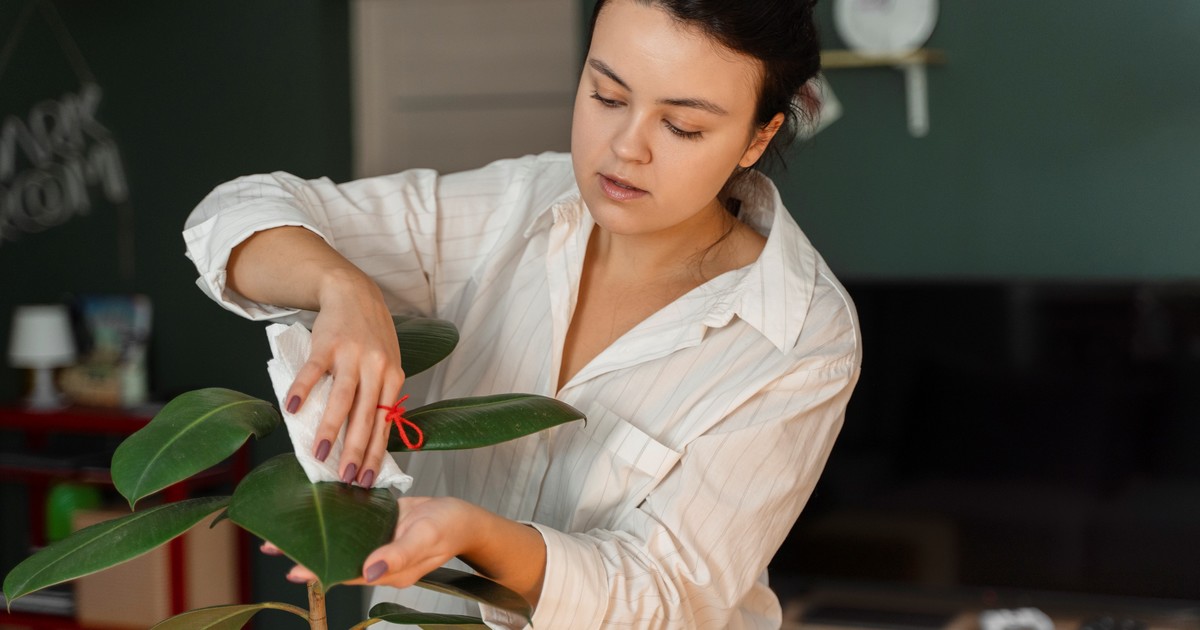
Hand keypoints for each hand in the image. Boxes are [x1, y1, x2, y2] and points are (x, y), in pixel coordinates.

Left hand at [276, 497, 474, 586]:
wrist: (465, 517)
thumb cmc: (450, 527)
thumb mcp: (426, 538)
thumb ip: (399, 555)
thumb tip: (370, 571)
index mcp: (388, 571)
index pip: (346, 573)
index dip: (319, 571)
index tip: (293, 569)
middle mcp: (378, 560)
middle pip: (337, 559)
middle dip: (306, 553)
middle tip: (273, 545)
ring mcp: (377, 542)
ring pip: (341, 541)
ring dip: (315, 536)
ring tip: (285, 529)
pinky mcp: (379, 525)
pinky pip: (353, 523)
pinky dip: (334, 518)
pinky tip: (316, 510)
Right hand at [285, 268, 403, 486]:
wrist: (354, 293)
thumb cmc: (371, 337)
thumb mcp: (386, 366)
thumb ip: (379, 397)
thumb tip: (368, 441)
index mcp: (393, 378)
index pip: (384, 423)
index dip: (375, 453)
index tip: (366, 479)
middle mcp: (377, 367)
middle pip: (366, 415)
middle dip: (356, 449)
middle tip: (346, 476)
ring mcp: (352, 355)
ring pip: (342, 397)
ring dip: (331, 427)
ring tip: (319, 452)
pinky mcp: (328, 344)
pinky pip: (314, 370)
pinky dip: (304, 389)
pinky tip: (293, 408)